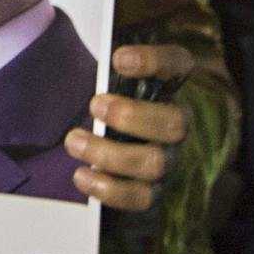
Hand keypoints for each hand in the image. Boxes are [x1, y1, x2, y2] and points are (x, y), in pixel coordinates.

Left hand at [62, 43, 193, 210]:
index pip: (179, 64)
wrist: (114, 155)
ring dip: (110, 153)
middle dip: (132, 115)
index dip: (155, 60)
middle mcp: (177, 125)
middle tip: (95, 105)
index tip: (118, 59)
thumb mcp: (111, 85)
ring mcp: (169, 160)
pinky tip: (81, 175)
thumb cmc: (111, 110)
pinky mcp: (154, 192)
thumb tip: (75, 56)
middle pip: (175, 123)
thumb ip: (105, 75)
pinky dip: (108, 189)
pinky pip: (140, 197)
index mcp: (170, 87)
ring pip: (155, 163)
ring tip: (74, 141)